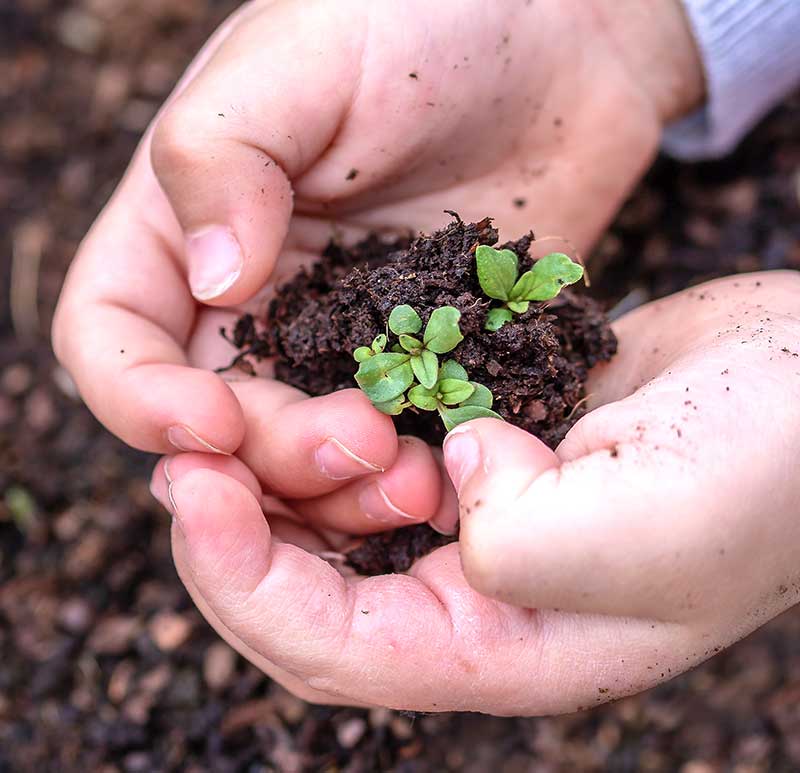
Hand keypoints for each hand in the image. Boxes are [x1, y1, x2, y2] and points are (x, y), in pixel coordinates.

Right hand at [52, 0, 701, 457]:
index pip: (114, 336)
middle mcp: (259, 297)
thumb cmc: (424, 17)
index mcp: (192, 227)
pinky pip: (404, 435)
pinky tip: (455, 474)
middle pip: (221, 419)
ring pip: (309, 450)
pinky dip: (416, 470)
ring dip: (344, 486)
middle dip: (270, 455)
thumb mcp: (303, 59)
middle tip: (355, 445)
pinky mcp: (429, 357)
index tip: (207, 425)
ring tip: (413, 479)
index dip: (140, 398)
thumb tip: (210, 280)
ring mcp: (346, 337)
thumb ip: (224, 157)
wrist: (561, 37)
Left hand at [149, 271, 799, 712]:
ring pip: (339, 527)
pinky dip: (336, 435)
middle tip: (183, 456)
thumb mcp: (647, 525)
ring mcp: (484, 522)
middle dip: (236, 534)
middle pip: (315, 596)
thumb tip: (450, 477)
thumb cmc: (764, 467)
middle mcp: (484, 597)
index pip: (334, 648)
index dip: (244, 579)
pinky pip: (385, 457)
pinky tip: (310, 392)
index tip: (191, 490)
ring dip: (278, 483)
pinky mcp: (491, 453)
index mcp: (511, 645)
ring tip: (229, 424)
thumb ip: (524, 536)